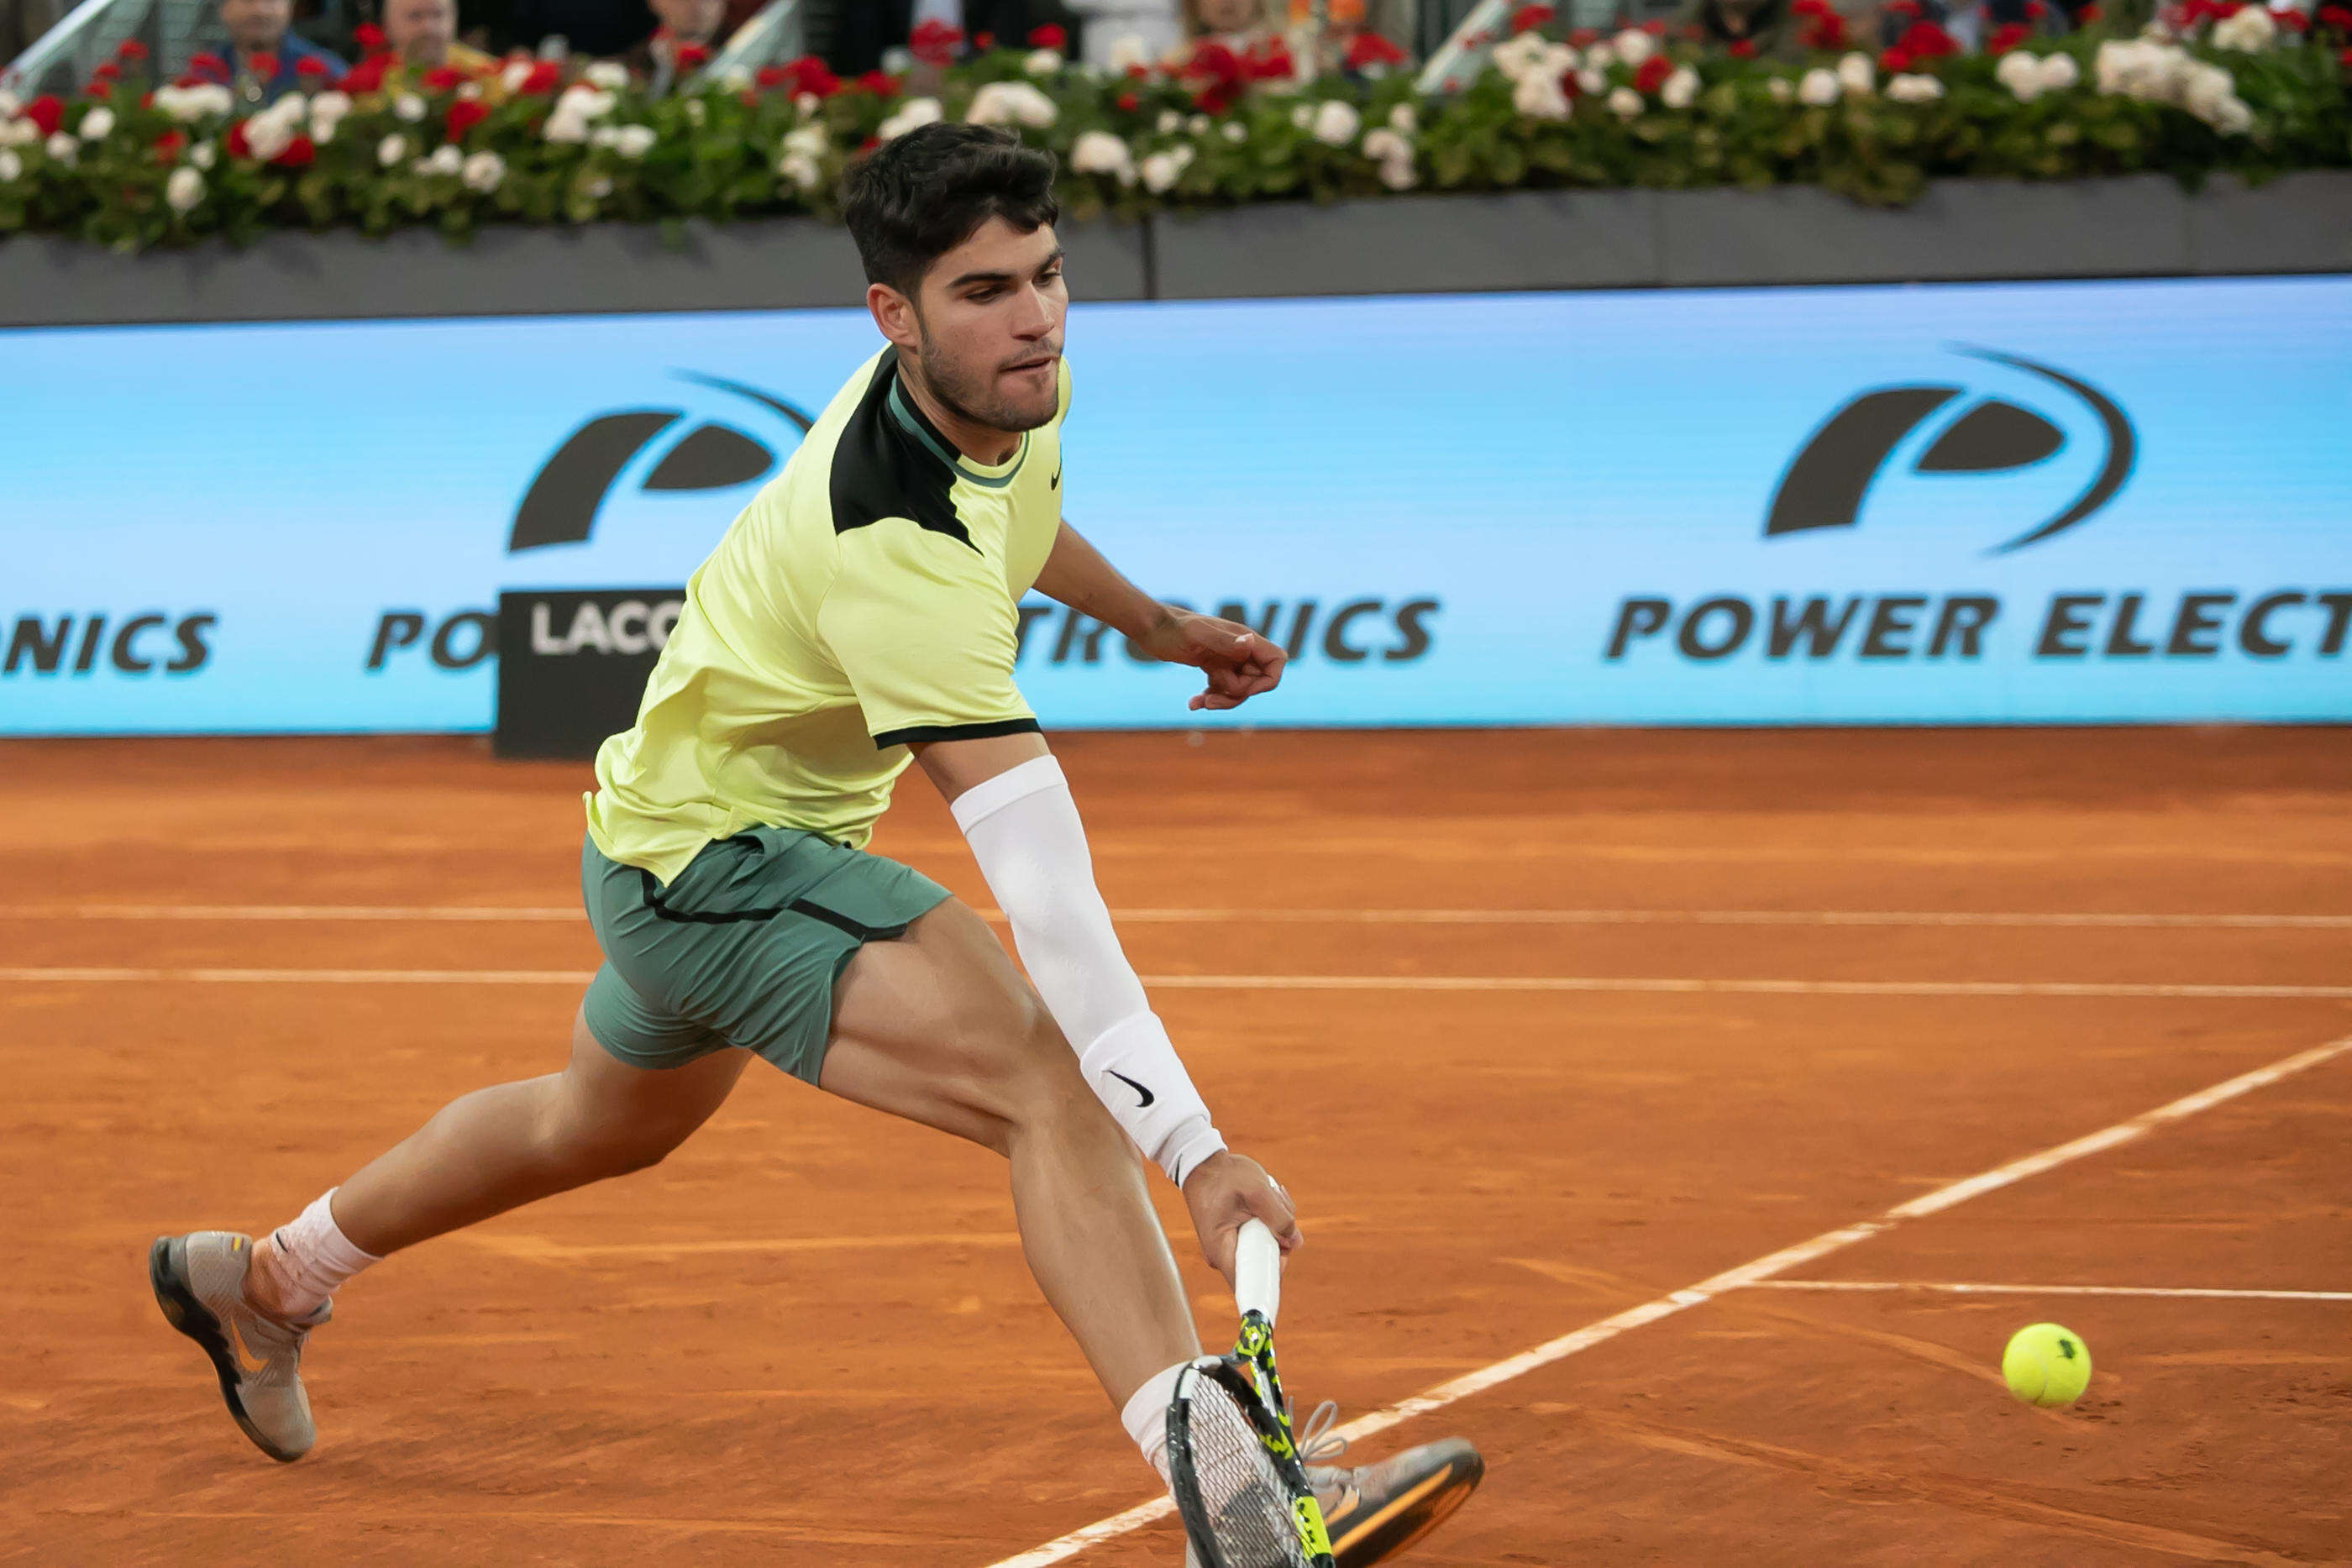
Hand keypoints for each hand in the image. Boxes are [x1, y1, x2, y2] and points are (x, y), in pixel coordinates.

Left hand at [1138, 610, 1287, 711]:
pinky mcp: (1213, 666)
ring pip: (1239, 688)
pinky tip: (1192, 702)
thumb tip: (1251, 642)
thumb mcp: (1197, 636)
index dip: (1268, 681)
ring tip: (1198, 703)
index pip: (1276, 661)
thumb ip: (1225, 641)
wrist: (1150, 627)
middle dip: (1236, 696)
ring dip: (1221, 700)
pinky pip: (1222, 689)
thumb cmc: (1172, 628)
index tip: (1242, 690)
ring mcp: (1227, 658)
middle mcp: (1239, 648)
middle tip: (1210, 700)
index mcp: (1243, 638)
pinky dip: (1210, 698)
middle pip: (1256, 681)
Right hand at [1182, 1150, 1301, 1290]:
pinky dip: (1272, 1220)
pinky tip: (1269, 1198)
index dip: (1270, 1283)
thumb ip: (1279, 1217)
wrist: (1203, 1163)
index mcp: (1222, 1250)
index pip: (1248, 1285)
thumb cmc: (1224, 1176)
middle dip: (1281, 1237)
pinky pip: (1264, 1238)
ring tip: (1271, 1194)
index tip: (1284, 1259)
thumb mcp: (1256, 1190)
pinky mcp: (1238, 1239)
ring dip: (1279, 1223)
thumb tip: (1295, 1242)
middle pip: (1265, 1263)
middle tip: (1277, 1204)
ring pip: (1269, 1248)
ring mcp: (1231, 1248)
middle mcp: (1225, 1256)